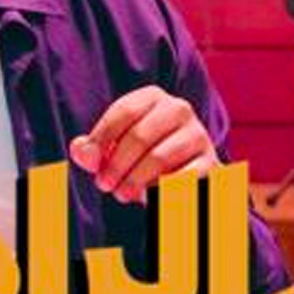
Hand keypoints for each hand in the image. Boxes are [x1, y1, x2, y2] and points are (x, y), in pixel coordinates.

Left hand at [69, 86, 219, 204]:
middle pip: (138, 136)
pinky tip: (149, 195)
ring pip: (158, 158)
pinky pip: (180, 178)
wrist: (186, 173)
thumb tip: (83, 153)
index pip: (123, 112)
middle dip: (116, 165)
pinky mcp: (209, 161)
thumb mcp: (113, 148)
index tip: (90, 164)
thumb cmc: (141, 156)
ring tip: (123, 194)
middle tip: (105, 185)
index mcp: (153, 97)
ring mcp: (197, 134)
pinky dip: (159, 190)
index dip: (101, 139)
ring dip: (134, 181)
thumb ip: (92, 149)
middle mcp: (179, 109)